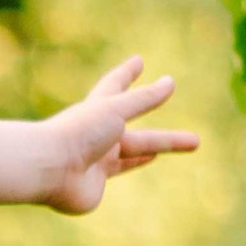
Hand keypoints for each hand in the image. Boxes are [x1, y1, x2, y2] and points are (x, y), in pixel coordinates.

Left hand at [37, 54, 194, 212]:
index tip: (138, 61)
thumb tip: (170, 82)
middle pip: (141, 134)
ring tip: (187, 145)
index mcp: (98, 111)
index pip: (116, 87)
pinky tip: (146, 160)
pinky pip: (118, 172)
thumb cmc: (78, 133)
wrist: (48, 170)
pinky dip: (134, 164)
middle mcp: (98, 135)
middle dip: (168, 136)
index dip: (127, 74)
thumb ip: (144, 98)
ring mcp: (96, 160)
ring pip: (134, 153)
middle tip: (197, 139)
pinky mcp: (94, 184)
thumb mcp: (115, 110)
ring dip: (159, 148)